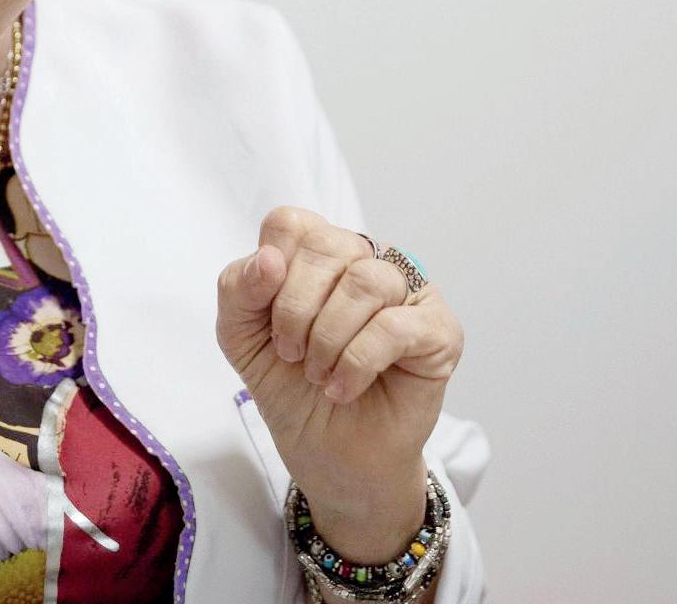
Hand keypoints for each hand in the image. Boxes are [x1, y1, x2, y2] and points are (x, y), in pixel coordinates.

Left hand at [215, 207, 463, 560]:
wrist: (327, 454)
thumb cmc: (290, 386)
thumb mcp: (240, 335)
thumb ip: (238, 288)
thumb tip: (268, 258)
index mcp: (318, 252)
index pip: (291, 223)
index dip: (269, 270)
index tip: (265, 317)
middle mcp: (366, 260)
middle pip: (327, 245)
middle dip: (295, 308)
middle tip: (291, 353)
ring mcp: (407, 291)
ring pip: (365, 281)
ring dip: (327, 338)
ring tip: (317, 373)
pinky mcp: (439, 330)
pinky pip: (395, 326)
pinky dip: (356, 362)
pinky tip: (342, 387)